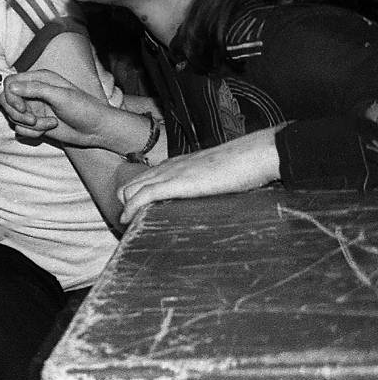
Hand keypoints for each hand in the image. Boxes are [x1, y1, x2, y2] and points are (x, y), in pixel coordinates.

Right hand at [0, 69, 143, 148]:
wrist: (96, 129)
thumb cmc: (84, 108)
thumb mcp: (61, 96)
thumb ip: (35, 89)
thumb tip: (11, 88)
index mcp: (39, 79)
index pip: (10, 83)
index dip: (11, 96)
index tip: (22, 108)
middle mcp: (33, 92)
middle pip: (6, 100)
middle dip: (17, 113)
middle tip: (33, 119)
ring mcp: (33, 108)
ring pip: (13, 116)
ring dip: (29, 124)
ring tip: (50, 124)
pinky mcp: (35, 123)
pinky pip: (20, 129)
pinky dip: (32, 132)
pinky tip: (49, 129)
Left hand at [120, 127, 280, 224]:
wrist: (255, 153)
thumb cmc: (244, 166)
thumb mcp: (216, 175)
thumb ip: (205, 184)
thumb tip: (207, 199)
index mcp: (178, 164)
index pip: (144, 179)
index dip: (132, 196)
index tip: (131, 213)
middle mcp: (169, 167)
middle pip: (130, 184)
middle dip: (123, 204)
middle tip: (127, 223)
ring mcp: (171, 173)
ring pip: (132, 189)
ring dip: (125, 208)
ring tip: (127, 225)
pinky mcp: (178, 183)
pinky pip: (144, 195)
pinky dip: (131, 208)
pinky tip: (128, 220)